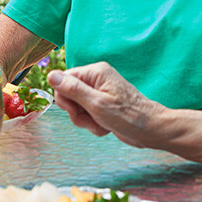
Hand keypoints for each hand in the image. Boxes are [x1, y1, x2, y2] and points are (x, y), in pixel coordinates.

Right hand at [48, 62, 164, 147]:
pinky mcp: (103, 105)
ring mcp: (100, 92)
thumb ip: (72, 89)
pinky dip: (93, 124)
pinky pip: (87, 115)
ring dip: (86, 121)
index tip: (77, 109)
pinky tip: (106, 126)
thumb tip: (51, 75)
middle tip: (92, 117)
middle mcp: (97, 79)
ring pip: (77, 108)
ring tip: (102, 123)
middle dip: (77, 113)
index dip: (65, 98)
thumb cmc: (128, 116)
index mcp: (95, 72)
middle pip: (68, 95)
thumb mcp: (96, 104)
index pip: (63, 80)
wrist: (150, 130)